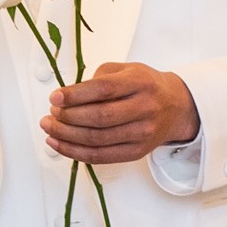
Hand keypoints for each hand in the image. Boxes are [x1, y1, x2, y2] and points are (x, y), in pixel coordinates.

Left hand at [43, 62, 199, 164]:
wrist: (176, 107)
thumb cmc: (146, 86)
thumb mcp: (126, 69)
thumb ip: (98, 78)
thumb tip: (68, 96)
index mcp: (140, 83)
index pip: (104, 90)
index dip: (75, 95)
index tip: (55, 97)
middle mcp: (144, 108)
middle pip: (99, 117)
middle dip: (68, 117)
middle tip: (51, 113)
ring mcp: (142, 133)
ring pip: (97, 139)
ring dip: (67, 136)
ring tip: (50, 128)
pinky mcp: (136, 152)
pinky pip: (100, 157)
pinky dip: (75, 152)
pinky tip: (59, 144)